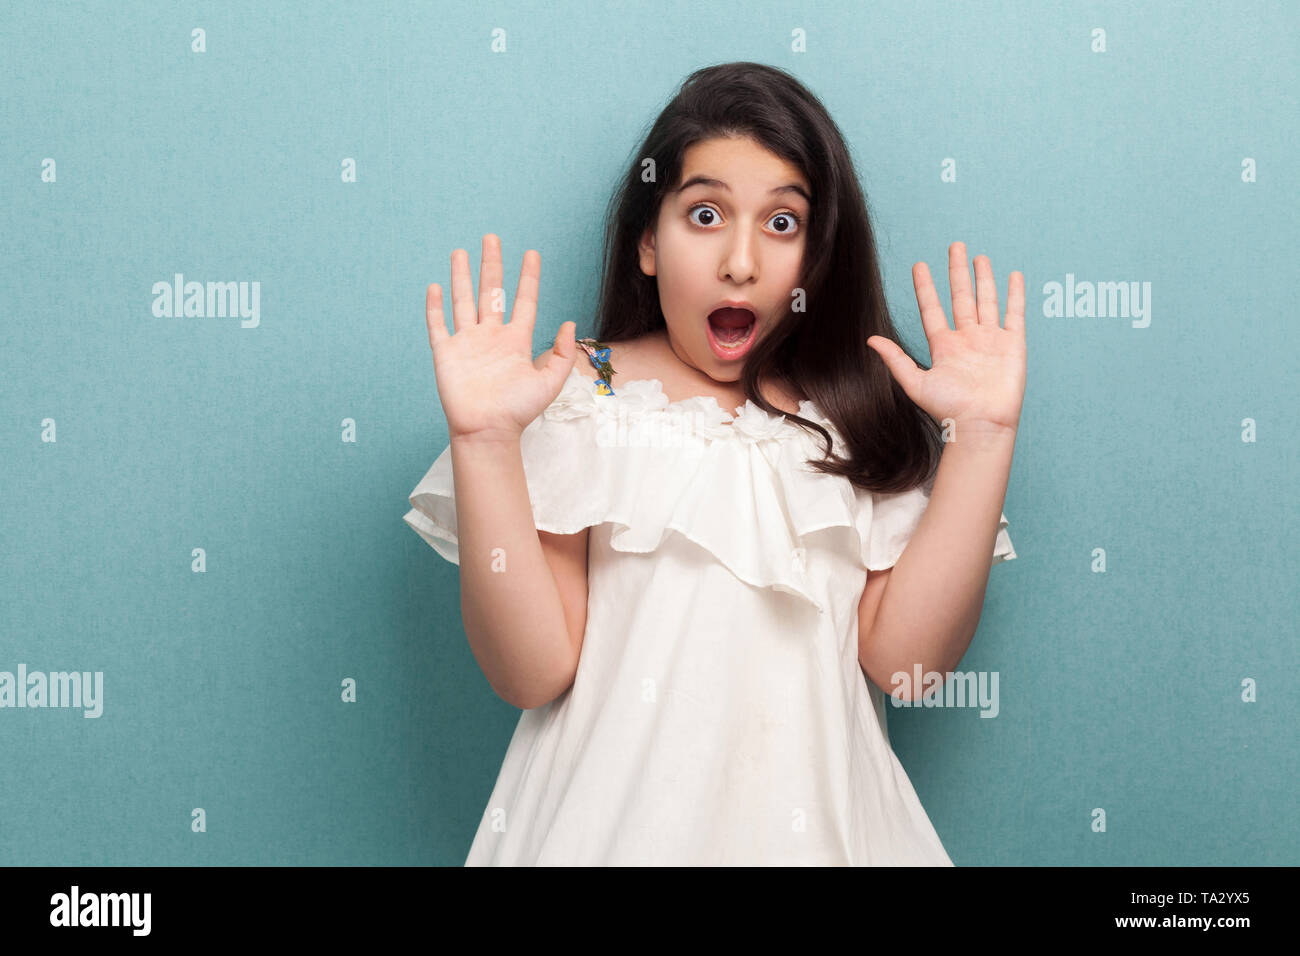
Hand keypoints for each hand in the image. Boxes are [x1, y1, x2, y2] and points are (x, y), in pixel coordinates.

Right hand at [424, 234, 577, 441]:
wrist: (488, 431)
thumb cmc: (519, 411)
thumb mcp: (551, 382)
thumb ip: (563, 353)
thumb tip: (570, 322)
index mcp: (516, 341)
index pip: (524, 301)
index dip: (528, 277)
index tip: (532, 254)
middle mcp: (491, 337)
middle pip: (490, 292)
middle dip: (491, 265)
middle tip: (491, 238)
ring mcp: (467, 343)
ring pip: (463, 301)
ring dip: (461, 276)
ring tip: (460, 252)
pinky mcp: (446, 353)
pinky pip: (438, 325)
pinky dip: (435, 306)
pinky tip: (436, 286)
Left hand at [867, 241, 1025, 434]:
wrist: (981, 425)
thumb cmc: (948, 410)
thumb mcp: (915, 383)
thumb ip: (895, 359)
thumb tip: (870, 339)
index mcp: (943, 346)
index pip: (932, 309)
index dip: (926, 287)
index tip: (919, 266)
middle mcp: (966, 339)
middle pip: (961, 297)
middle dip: (957, 272)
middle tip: (954, 246)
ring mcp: (990, 340)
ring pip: (986, 300)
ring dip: (983, 278)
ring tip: (979, 256)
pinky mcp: (1013, 345)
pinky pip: (1014, 314)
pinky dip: (1015, 295)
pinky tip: (1014, 276)